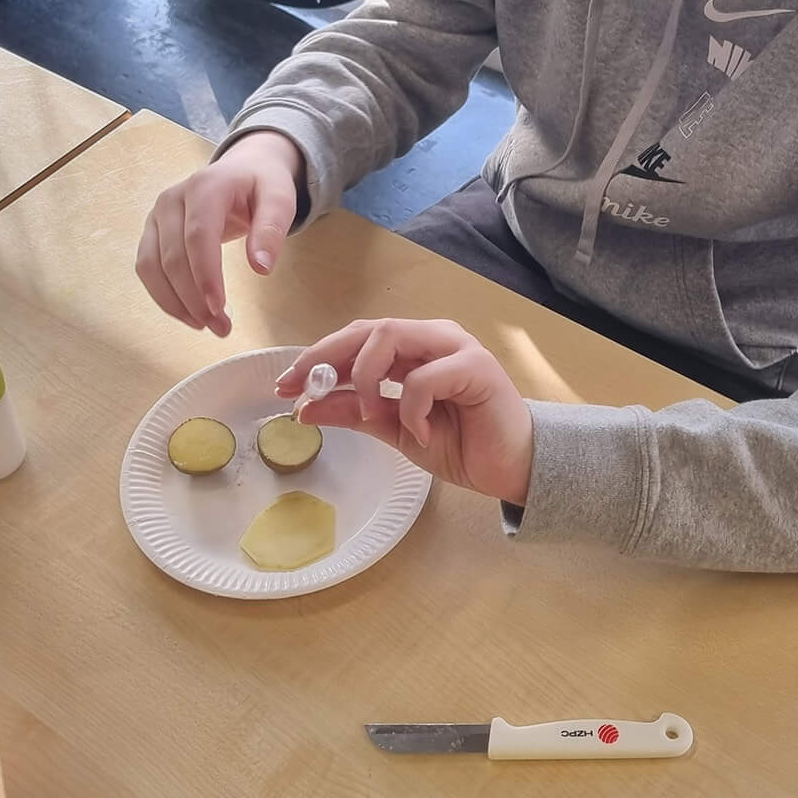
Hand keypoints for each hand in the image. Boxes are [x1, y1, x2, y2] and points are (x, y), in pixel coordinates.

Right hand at [136, 131, 302, 336]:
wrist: (242, 169)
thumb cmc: (261, 185)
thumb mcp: (279, 199)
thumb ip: (272, 229)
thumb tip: (261, 268)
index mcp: (205, 186)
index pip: (198, 235)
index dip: (205, 275)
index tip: (218, 308)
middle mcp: (172, 199)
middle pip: (173, 256)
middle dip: (194, 299)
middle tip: (222, 328)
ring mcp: (157, 215)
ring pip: (152, 267)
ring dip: (175, 303)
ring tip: (206, 326)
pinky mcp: (152, 232)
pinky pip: (148, 269)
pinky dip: (164, 296)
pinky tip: (188, 314)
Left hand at [276, 319, 534, 507]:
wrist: (512, 468)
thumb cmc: (462, 444)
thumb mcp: (395, 430)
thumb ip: (357, 413)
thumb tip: (306, 406)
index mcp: (414, 348)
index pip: (356, 338)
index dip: (317, 358)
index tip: (284, 386)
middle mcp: (433, 338)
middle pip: (368, 329)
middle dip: (326, 357)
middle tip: (301, 390)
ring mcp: (456, 347)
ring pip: (391, 336)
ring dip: (367, 376)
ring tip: (370, 411)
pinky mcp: (477, 366)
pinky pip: (423, 377)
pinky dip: (410, 406)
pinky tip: (419, 431)